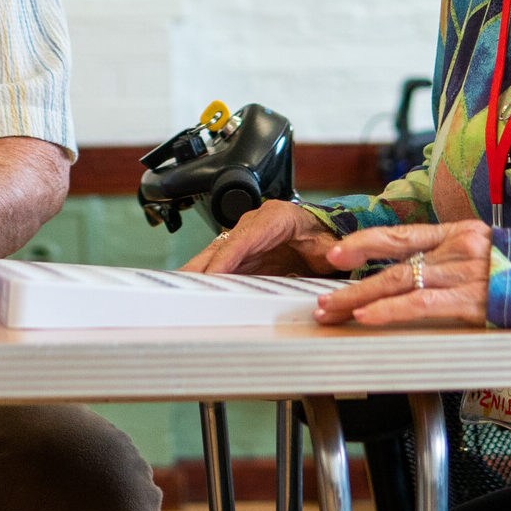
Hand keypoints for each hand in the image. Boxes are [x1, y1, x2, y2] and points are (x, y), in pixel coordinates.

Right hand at [183, 199, 343, 275]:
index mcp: (275, 218)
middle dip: (200, 266)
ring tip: (176, 292)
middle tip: (180, 286)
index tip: (211, 276)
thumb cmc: (324, 236)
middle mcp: (253, 224)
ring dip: (196, 273)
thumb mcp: (331, 245)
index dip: (226, 258)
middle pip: (221, 246)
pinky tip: (191, 289)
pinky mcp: (239, 253)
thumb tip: (334, 258)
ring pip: (214, 255)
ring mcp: (243, 238)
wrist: (321, 231)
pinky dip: (204, 277)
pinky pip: (218, 264)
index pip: (244, 239)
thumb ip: (333, 252)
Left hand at [313, 220, 491, 326]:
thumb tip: (418, 278)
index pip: (402, 235)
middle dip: (351, 280)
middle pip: (393, 261)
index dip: (364, 243)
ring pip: (400, 281)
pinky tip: (368, 317)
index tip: (335, 253)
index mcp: (461, 233)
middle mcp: (461, 247)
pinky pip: (423, 303)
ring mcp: (469, 272)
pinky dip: (391, 310)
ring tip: (333, 312)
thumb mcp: (491, 259)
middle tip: (323, 298)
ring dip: (359, 298)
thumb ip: (456, 263)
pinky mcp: (477, 300)